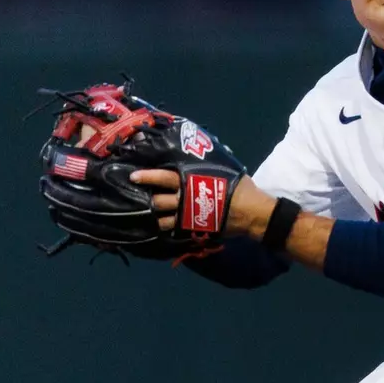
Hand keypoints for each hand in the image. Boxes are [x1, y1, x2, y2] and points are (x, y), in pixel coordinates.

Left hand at [130, 169, 276, 237]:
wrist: (251, 213)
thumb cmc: (239, 187)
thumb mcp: (223, 168)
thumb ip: (206, 164)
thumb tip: (201, 151)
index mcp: (189, 181)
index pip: (162, 178)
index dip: (147, 177)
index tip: (133, 176)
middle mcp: (184, 199)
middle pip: (158, 201)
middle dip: (148, 199)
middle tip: (139, 198)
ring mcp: (187, 217)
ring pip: (162, 219)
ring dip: (155, 217)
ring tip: (149, 216)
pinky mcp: (194, 230)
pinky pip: (174, 231)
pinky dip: (167, 229)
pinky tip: (163, 227)